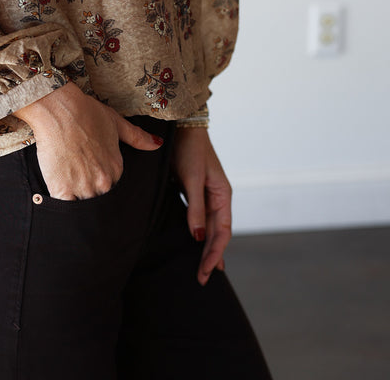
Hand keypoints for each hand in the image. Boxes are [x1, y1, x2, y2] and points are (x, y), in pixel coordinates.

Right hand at [14, 82, 163, 199]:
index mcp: (116, 167)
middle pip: (101, 200)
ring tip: (72, 191)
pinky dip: (65, 207)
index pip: (115, 189)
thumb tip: (158, 143)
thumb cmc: (85, 112)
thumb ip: (137, 137)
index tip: (95, 179)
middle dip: (94, 196)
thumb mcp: (115, 121)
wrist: (58, 108)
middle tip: (82, 186)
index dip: (105, 186)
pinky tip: (62, 199)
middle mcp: (103, 180)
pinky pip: (67, 209)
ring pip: (85, 207)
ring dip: (80, 204)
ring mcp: (83, 187)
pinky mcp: (62, 189)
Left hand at [171, 127, 231, 285]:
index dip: (215, 254)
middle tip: (202, 279)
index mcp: (223, 195)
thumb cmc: (188, 149)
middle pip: (217, 233)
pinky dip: (198, 232)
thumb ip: (195, 208)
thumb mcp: (192, 179)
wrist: (181, 124)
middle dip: (211, 256)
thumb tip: (198, 238)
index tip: (206, 273)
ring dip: (207, 247)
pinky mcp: (193, 190)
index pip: (222, 233)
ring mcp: (207, 194)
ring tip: (203, 268)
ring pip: (209, 227)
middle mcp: (218, 197)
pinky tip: (195, 241)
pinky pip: (199, 217)